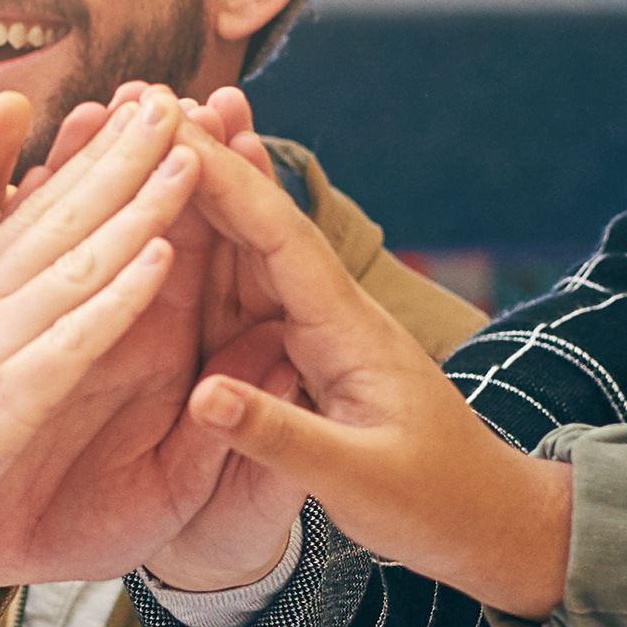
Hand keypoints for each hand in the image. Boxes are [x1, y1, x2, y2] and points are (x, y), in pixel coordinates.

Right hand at [0, 89, 272, 481]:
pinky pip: (72, 338)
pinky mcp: (0, 401)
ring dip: (140, 201)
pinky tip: (163, 252)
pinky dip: (119, 293)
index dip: (83, 157)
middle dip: (122, 152)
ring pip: (78, 258)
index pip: (27, 209)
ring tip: (192, 152)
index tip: (128, 111)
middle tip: (173, 97)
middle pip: (59, 212)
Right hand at [176, 138, 574, 615]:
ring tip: (144, 138)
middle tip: (139, 106)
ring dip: (201, 194)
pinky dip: (210, 251)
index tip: (169, 132)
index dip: (223, 181)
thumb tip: (201, 393)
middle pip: (259, 225)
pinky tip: (172, 222)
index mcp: (347, 330)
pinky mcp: (310, 350)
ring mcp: (321, 328)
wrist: (487, 519)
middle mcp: (332, 313)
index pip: (278, 239)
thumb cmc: (432, 502)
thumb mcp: (356, 479)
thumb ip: (279, 434)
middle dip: (203, 162)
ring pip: (251, 250)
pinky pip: (250, 291)